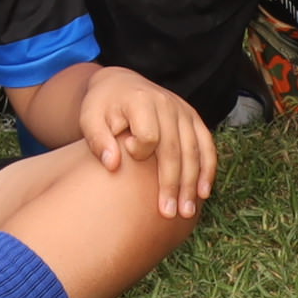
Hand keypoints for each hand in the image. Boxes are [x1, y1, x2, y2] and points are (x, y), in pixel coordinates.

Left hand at [69, 65, 215, 222]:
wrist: (120, 84)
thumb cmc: (102, 107)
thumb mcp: (90, 118)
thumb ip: (98, 140)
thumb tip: (113, 165)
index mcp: (141, 101)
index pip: (148, 134)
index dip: (140, 150)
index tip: (128, 155)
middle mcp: (167, 103)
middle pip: (174, 148)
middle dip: (172, 183)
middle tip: (168, 213)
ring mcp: (183, 111)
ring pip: (193, 151)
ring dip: (192, 183)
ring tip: (187, 211)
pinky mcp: (192, 118)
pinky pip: (206, 145)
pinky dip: (207, 169)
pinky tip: (203, 193)